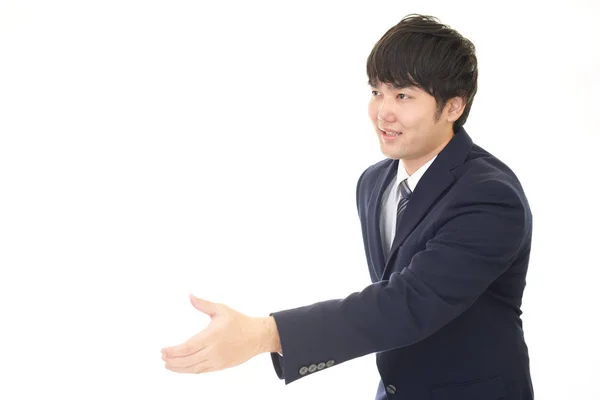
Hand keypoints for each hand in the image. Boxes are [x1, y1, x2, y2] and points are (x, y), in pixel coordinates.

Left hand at [161, 294, 279, 373]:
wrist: (256, 336)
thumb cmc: (239, 321)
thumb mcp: (221, 309)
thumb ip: (203, 304)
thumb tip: (190, 296)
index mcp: (211, 336)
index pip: (187, 347)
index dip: (173, 351)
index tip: (162, 350)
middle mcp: (213, 350)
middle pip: (187, 360)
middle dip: (172, 360)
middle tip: (162, 357)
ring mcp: (217, 360)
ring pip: (193, 368)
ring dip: (178, 368)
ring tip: (168, 364)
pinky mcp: (220, 366)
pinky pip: (201, 371)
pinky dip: (189, 371)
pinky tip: (182, 368)